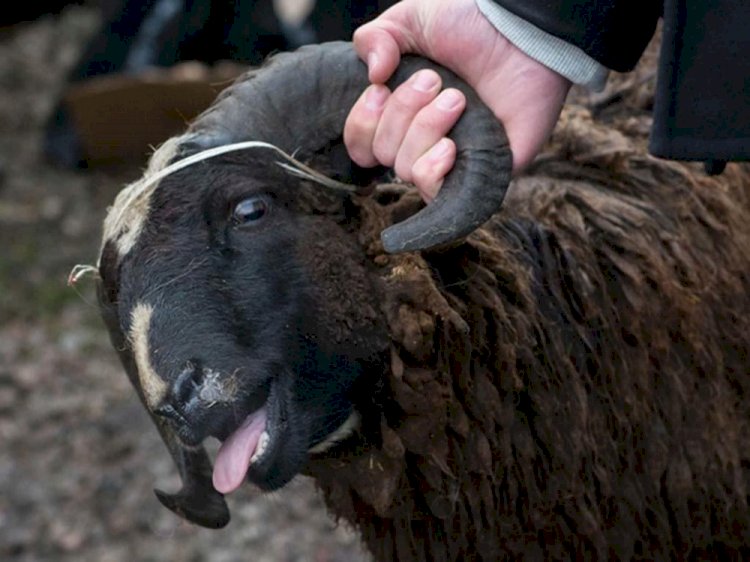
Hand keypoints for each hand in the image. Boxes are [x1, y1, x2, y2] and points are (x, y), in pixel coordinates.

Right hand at [343, 0, 571, 200]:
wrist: (522, 32)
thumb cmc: (470, 26)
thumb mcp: (409, 20)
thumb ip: (375, 39)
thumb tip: (373, 76)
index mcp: (401, 114)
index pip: (362, 145)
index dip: (362, 124)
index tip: (380, 90)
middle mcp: (422, 142)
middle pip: (384, 155)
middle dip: (402, 113)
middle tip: (434, 81)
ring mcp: (452, 162)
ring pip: (407, 171)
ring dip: (424, 129)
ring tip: (456, 100)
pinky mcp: (479, 175)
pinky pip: (438, 195)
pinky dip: (433, 172)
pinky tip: (450, 147)